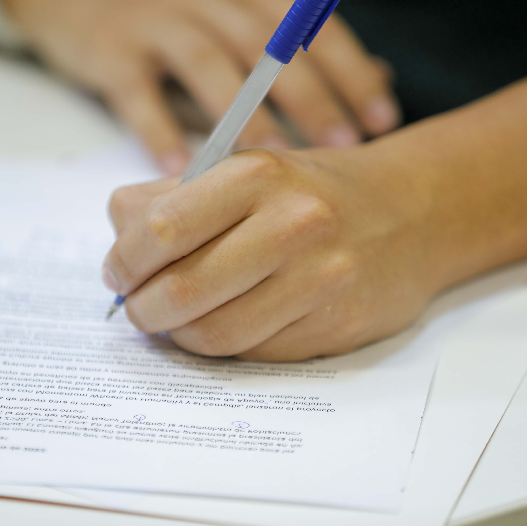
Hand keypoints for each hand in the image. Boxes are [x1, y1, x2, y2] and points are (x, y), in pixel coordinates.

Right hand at [2, 0, 401, 175]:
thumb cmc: (166, 7)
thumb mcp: (233, 8)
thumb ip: (297, 43)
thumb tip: (380, 75)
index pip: (310, 26)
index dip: (350, 71)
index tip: (381, 120)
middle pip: (268, 46)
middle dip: (310, 97)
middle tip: (341, 146)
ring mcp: (155, 19)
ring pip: (209, 66)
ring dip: (244, 117)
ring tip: (273, 164)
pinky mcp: (109, 49)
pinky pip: (139, 94)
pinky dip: (159, 131)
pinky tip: (181, 171)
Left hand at [102, 146, 438, 360]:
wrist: (409, 214)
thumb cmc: (307, 193)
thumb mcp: (242, 171)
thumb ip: (172, 198)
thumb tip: (117, 241)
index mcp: (255, 175)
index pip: (160, 228)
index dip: (124, 261)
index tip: (118, 275)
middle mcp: (291, 224)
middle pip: (181, 290)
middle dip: (143, 310)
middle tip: (139, 308)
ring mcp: (320, 279)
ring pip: (214, 334)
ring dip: (179, 336)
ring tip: (176, 321)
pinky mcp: (337, 324)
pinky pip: (254, 354)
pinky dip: (225, 347)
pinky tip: (226, 324)